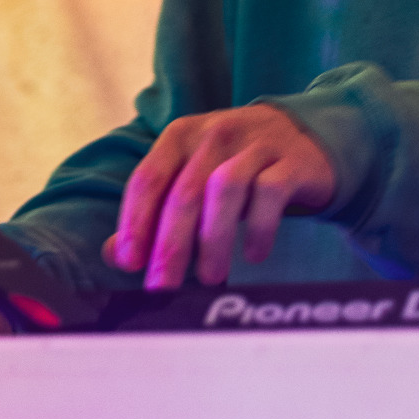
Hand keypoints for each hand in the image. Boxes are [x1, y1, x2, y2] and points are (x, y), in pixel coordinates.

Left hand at [102, 105, 335, 289]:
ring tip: (210, 277)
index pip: (147, 177)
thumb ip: (155, 212)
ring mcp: (254, 145)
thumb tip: (117, 255)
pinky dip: (259, 228)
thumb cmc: (235, 163)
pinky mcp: (290, 161)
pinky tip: (253, 254)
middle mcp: (214, 135)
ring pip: (225, 189)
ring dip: (213, 239)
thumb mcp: (192, 176)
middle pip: (184, 191)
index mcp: (181, 136)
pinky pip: (269, 193)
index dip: (135, 222)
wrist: (301, 135)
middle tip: (164, 284)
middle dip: (170, 244)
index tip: (130, 262)